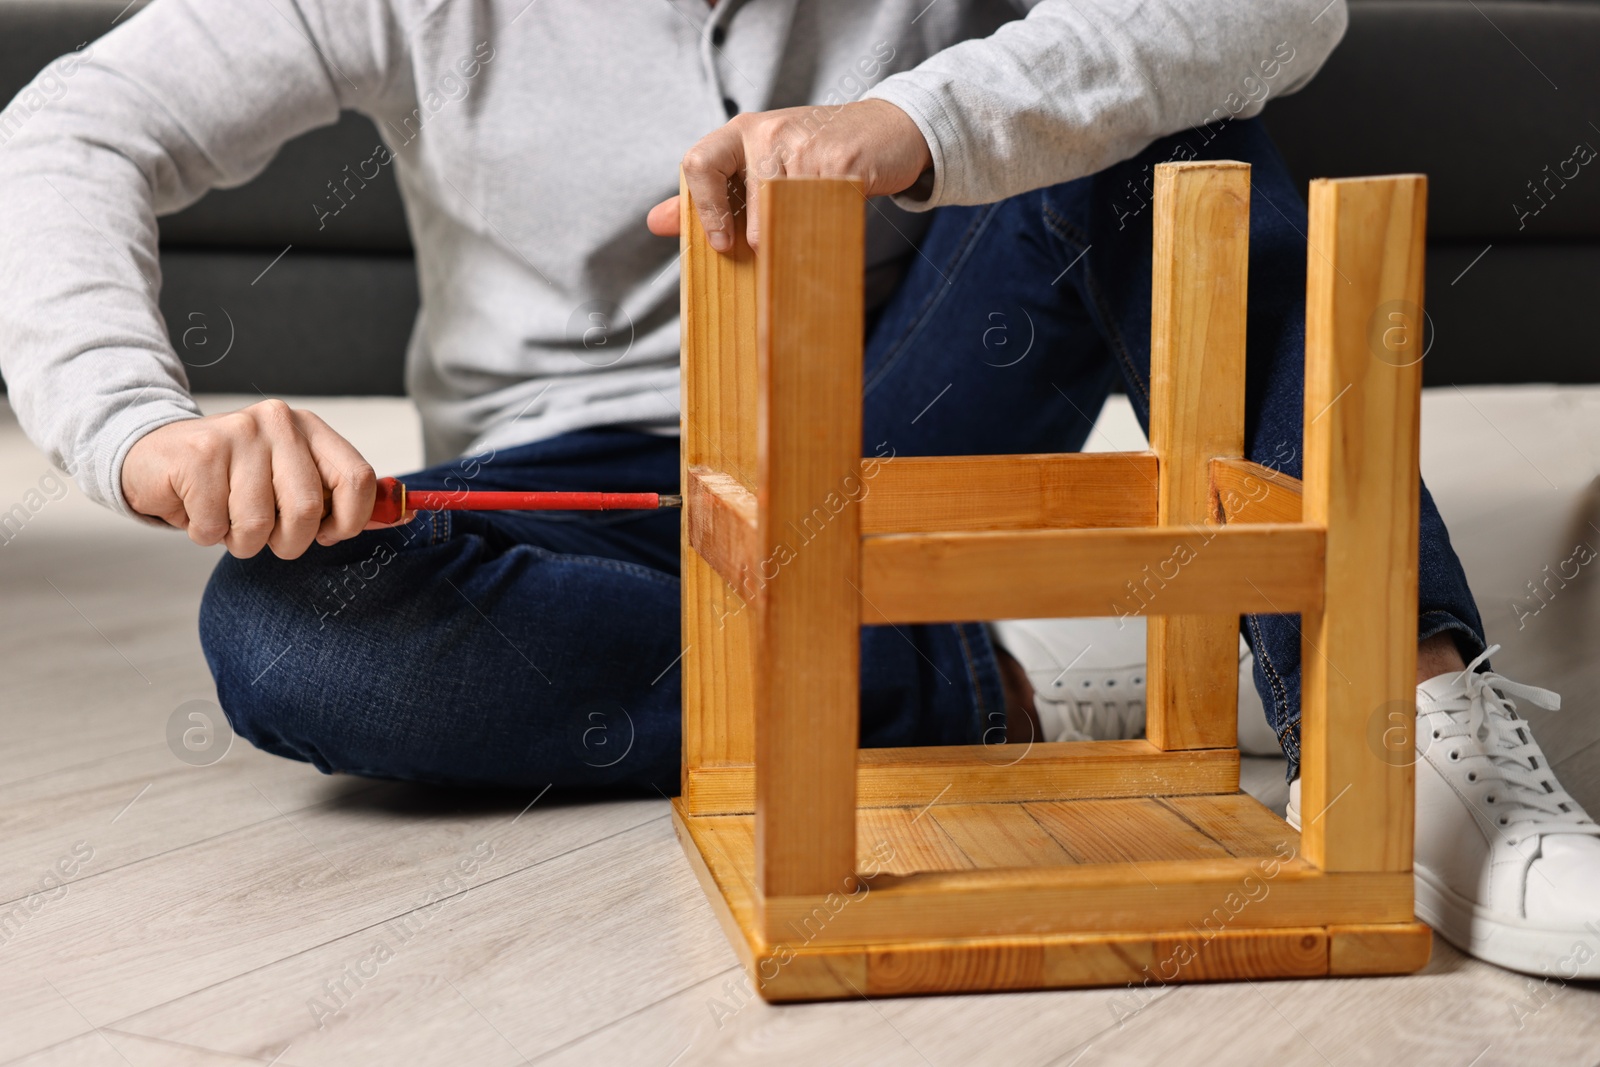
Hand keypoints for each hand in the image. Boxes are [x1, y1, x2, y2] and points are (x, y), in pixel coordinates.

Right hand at [121, 398, 377, 558]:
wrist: (157, 456)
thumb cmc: (234, 479)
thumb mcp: (293, 481)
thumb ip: (343, 499)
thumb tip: (403, 513)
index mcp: (310, 429)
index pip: (357, 479)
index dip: (350, 521)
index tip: (328, 535)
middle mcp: (278, 423)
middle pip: (308, 510)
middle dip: (289, 542)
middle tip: (268, 535)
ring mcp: (237, 434)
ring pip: (257, 525)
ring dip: (241, 541)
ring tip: (227, 518)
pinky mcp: (197, 454)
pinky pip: (215, 526)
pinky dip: (206, 534)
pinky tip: (199, 509)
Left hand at [646, 98, 931, 251]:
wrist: (889, 128)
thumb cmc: (817, 155)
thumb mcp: (760, 166)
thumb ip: (710, 195)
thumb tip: (656, 222)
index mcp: (742, 131)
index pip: (699, 163)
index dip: (704, 209)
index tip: (719, 242)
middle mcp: (768, 131)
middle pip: (747, 194)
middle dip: (759, 233)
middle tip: (770, 252)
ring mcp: (805, 144)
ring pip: (782, 207)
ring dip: (790, 235)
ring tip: (802, 238)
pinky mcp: (841, 160)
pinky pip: (819, 208)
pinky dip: (819, 229)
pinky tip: (828, 224)